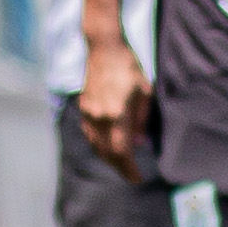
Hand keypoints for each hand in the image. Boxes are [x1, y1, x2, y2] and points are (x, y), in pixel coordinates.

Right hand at [78, 35, 152, 182]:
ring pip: (96, 145)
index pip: (122, 152)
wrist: (104, 48)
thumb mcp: (144, 93)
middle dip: (119, 167)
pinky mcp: (83, 107)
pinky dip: (98, 145)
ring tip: (120, 164)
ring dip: (108, 158)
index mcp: (117, 114)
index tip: (138, 178)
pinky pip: (89, 134)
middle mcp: (100, 117)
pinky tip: (106, 147)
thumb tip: (139, 144)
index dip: (129, 169)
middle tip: (131, 176)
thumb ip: (141, 121)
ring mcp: (88, 113)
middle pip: (107, 153)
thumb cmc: (129, 67)